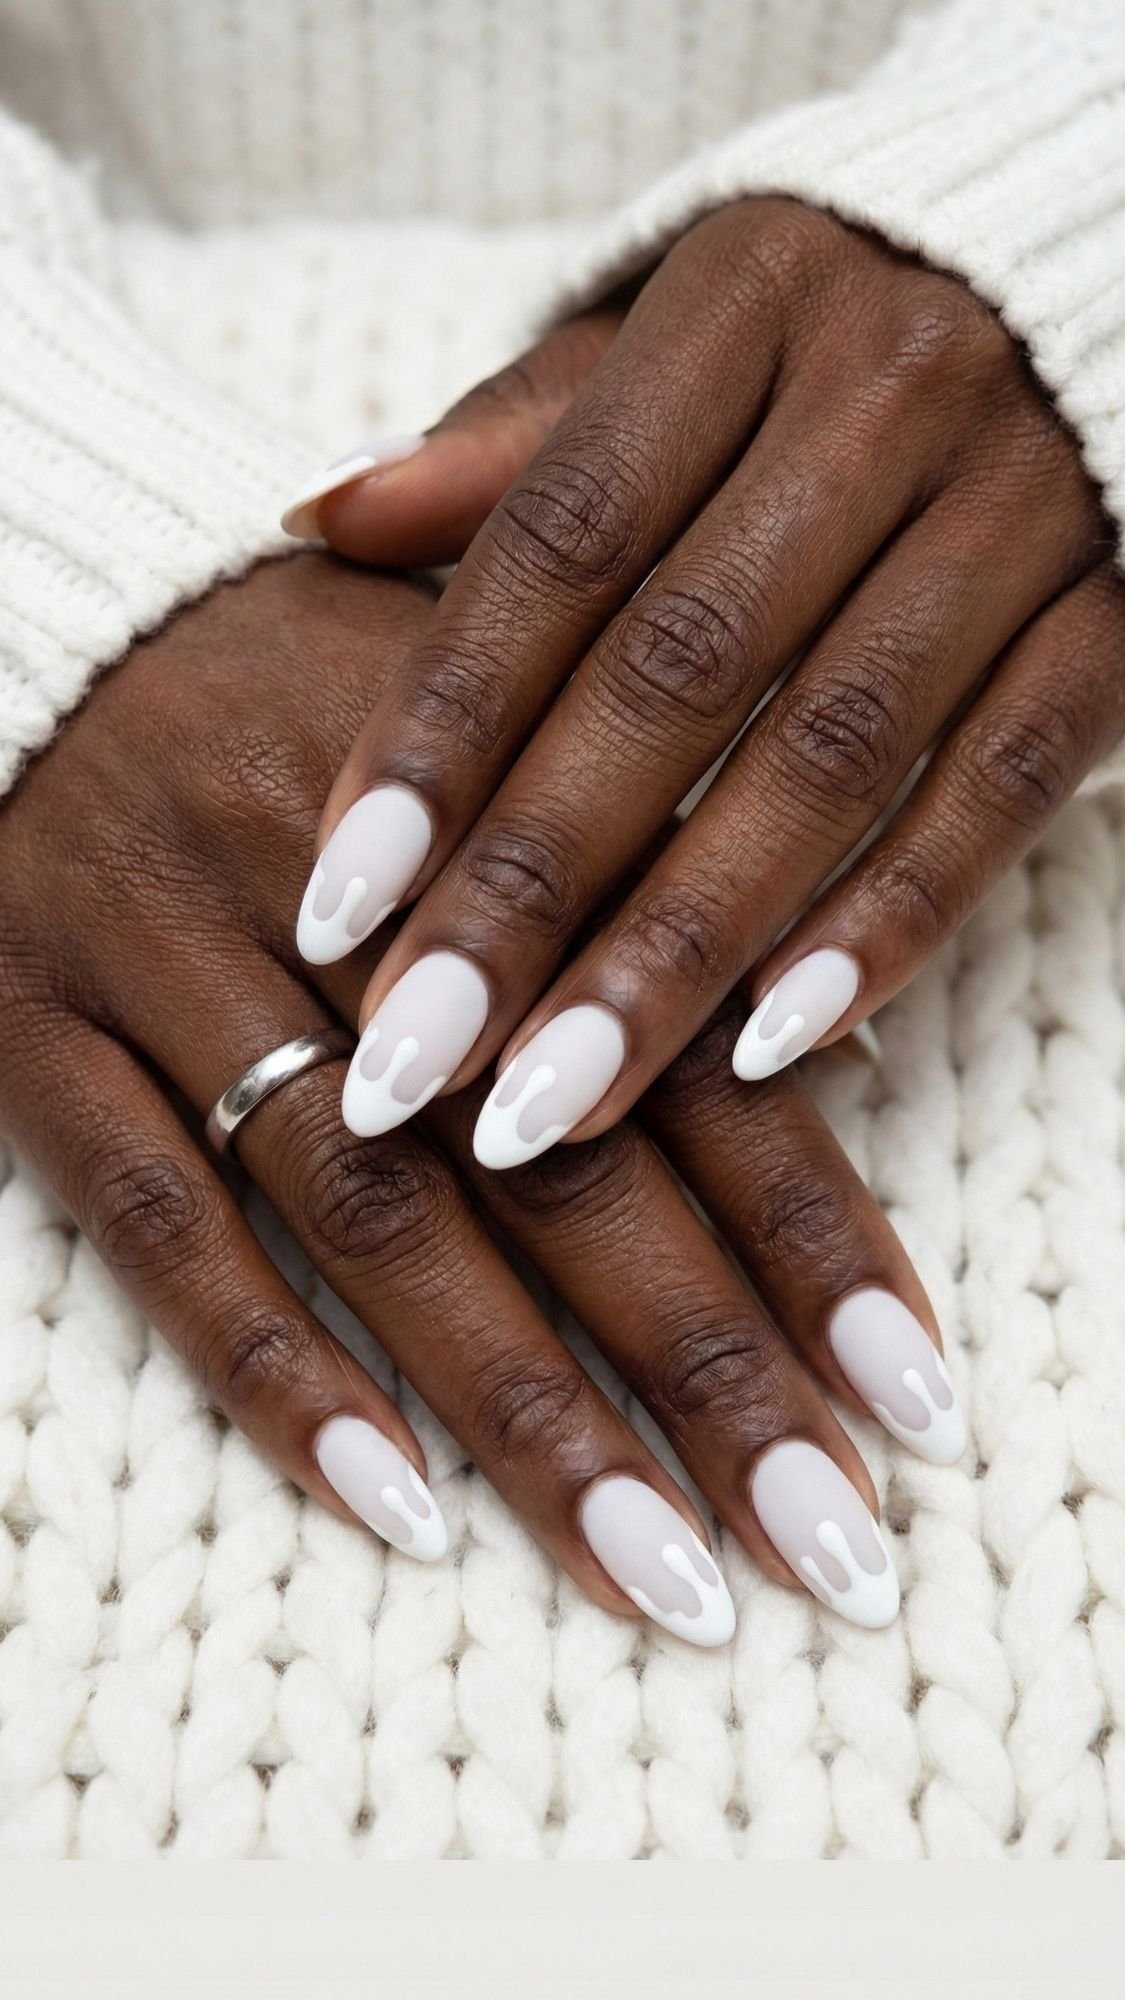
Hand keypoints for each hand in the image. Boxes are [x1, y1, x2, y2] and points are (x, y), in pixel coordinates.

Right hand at [0, 557, 962, 1643]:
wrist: (43, 613)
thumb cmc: (308, 676)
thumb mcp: (506, 711)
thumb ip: (654, 868)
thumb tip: (837, 1050)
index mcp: (494, 798)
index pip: (679, 1042)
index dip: (805, 1223)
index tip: (905, 1393)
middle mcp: (346, 887)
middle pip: (549, 1157)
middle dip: (703, 1364)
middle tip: (824, 1543)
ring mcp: (172, 957)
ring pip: (368, 1211)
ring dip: (523, 1409)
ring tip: (657, 1570)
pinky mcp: (32, 1021)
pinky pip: (148, 1213)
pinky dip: (268, 1365)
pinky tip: (393, 1503)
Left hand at [291, 196, 1123, 1166]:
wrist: (1111, 277)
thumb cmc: (839, 334)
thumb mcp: (677, 339)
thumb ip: (518, 443)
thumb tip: (316, 518)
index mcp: (745, 301)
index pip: (560, 544)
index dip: (440, 731)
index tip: (338, 902)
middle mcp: (889, 390)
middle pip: (679, 673)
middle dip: (535, 887)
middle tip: (416, 1059)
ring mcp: (1026, 506)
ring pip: (832, 757)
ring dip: (681, 947)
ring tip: (556, 1101)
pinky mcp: (1123, 617)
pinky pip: (1005, 787)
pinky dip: (888, 921)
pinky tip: (767, 1045)